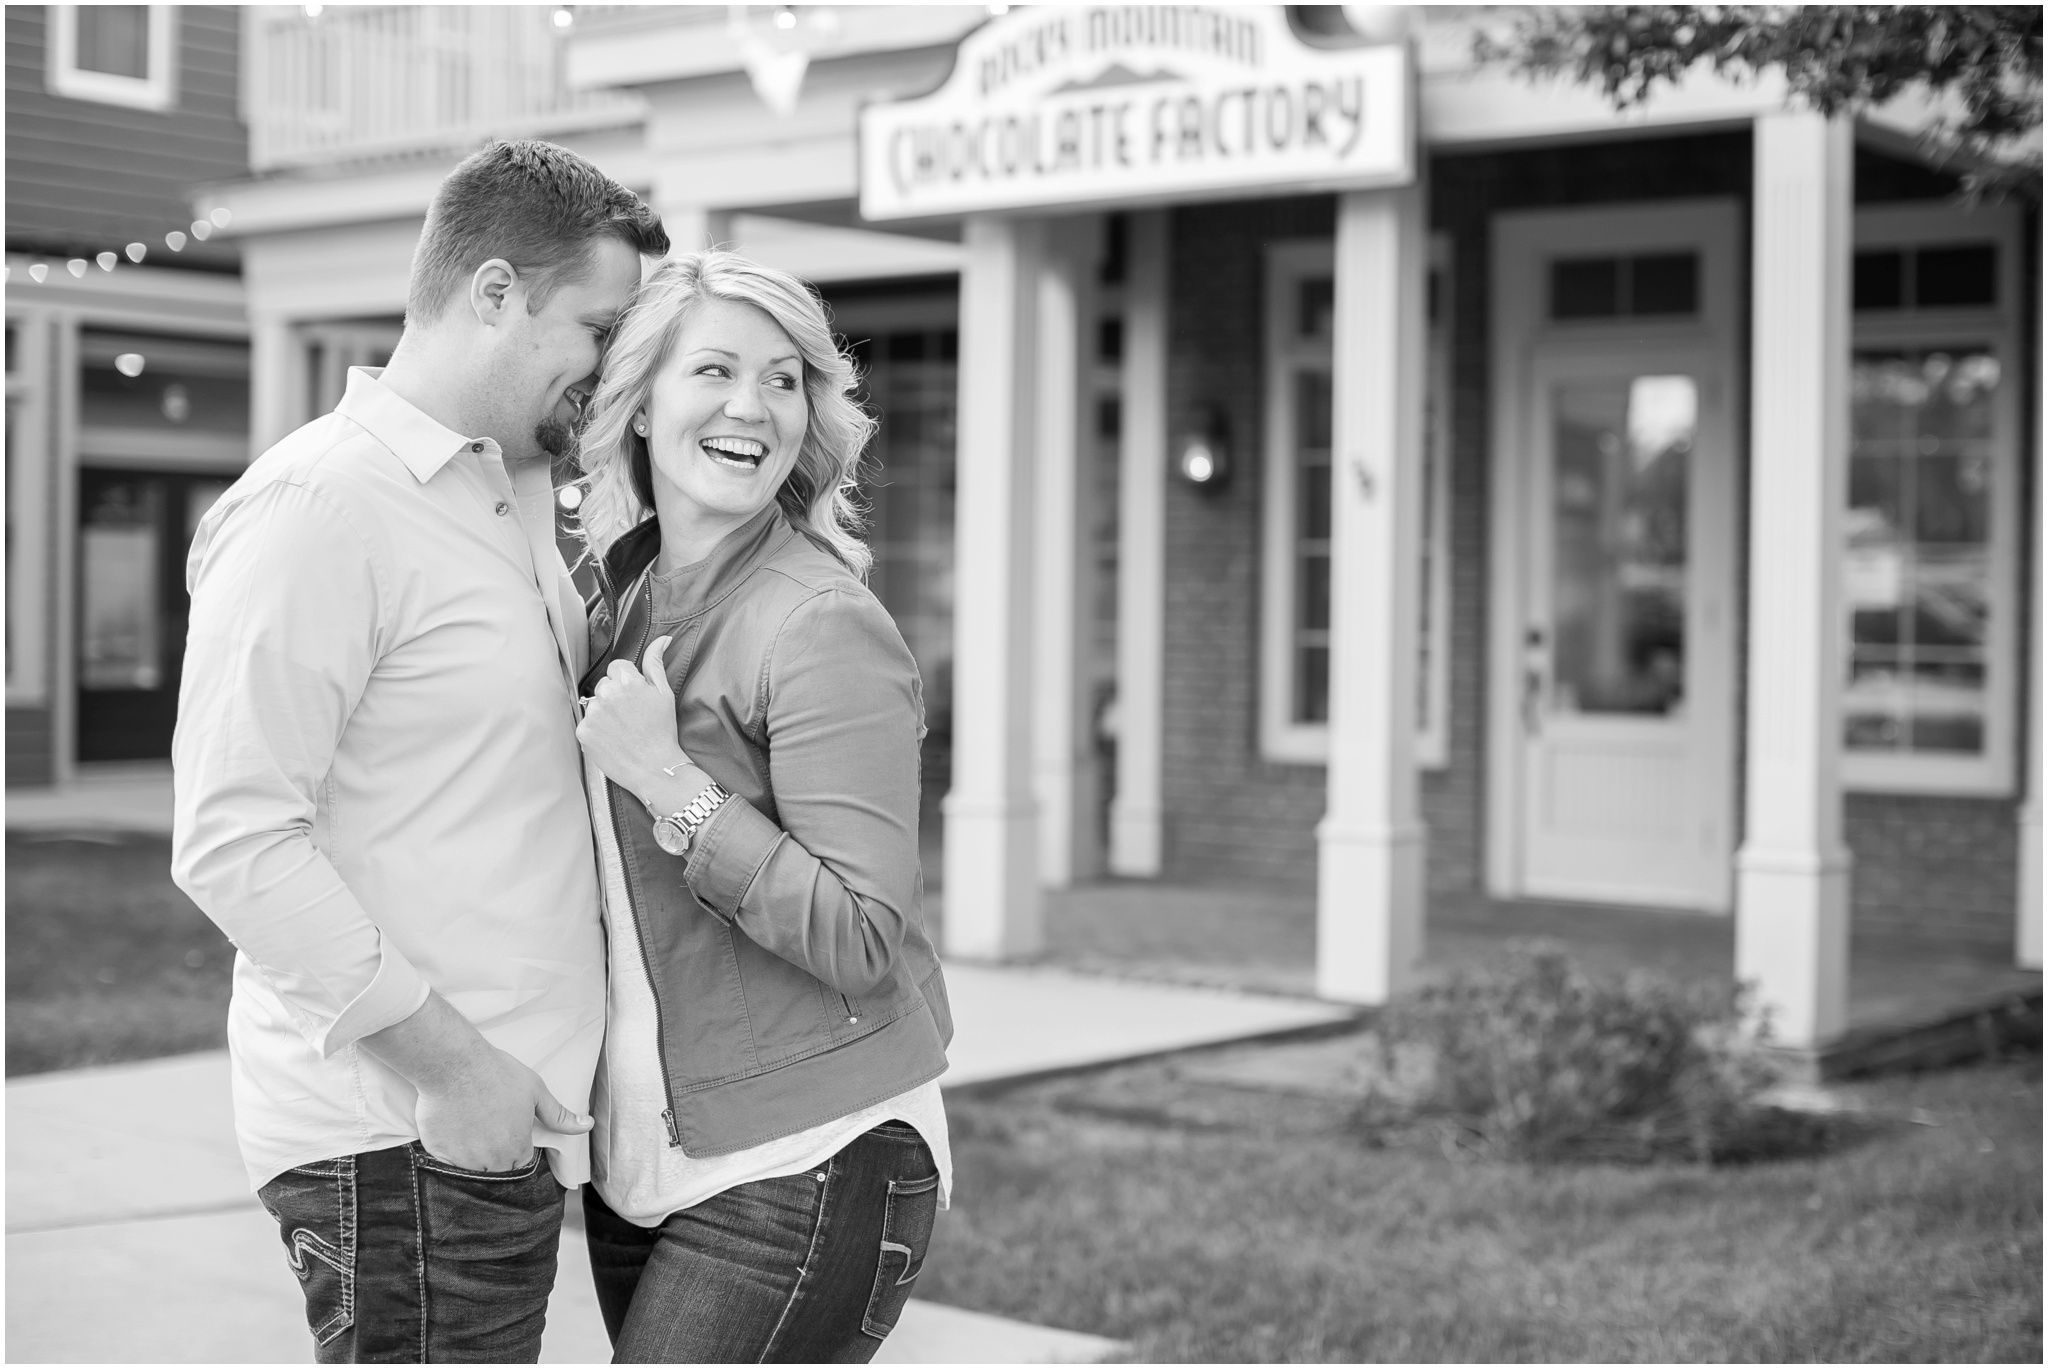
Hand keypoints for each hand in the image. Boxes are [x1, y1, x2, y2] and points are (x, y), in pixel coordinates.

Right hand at [361, 992, 591, 1172]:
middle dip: (497, 1159)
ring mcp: (462, 1161)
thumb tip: (588, 1125)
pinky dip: (450, 1154)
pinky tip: (452, 1132)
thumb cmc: (497, 1074)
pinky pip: (446, 1164)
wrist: (454, 1064)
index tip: (510, 1136)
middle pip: (497, 1173)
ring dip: (473, 1160)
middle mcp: (491, 1161)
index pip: (521, 1167)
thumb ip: (559, 1115)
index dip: (517, 1153)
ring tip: (471, 1132)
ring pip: (472, 1172)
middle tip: (489, 1131)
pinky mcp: (438, 1154)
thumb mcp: (535, 1092)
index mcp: (517, 1149)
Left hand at [577, 636, 691, 794]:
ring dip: (605, 712)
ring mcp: (593, 713)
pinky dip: (597, 730)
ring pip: (595, 703)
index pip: (617, 667)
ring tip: (622, 730)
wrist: (654, 768)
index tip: (636, 699)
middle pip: (605, 684)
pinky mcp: (583, 731)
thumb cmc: (662, 731)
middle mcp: (607, 694)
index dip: (628, 682)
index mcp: (627, 681)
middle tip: (631, 716)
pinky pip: (587, 723)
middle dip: (615, 696)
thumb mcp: (664, 694)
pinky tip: (612, 739)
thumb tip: (662, 639)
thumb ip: (656, 663)